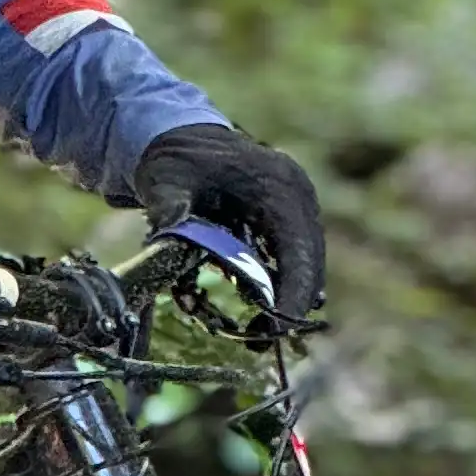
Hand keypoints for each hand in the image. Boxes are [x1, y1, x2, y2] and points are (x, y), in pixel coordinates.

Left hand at [132, 126, 325, 322]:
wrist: (179, 135)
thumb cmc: (175, 157)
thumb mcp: (166, 181)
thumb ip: (170, 208)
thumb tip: (166, 239)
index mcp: (277, 184)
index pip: (298, 246)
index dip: (293, 291)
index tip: (278, 327)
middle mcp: (297, 194)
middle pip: (309, 260)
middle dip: (291, 304)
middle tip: (262, 340)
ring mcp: (296, 206)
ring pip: (304, 263)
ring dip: (287, 298)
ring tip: (258, 334)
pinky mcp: (287, 218)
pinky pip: (291, 258)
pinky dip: (278, 283)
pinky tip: (260, 309)